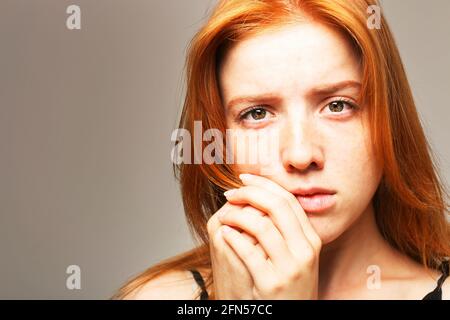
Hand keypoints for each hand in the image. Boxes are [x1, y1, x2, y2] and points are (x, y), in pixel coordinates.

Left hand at [219, 173, 321, 298]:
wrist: (290, 316)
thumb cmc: (287, 283)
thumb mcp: (296, 255)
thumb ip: (286, 229)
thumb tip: (262, 195)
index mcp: (311, 239)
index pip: (288, 200)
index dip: (265, 185)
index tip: (245, 178)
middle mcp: (305, 251)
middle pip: (277, 206)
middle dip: (250, 193)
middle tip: (231, 192)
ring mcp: (290, 268)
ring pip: (260, 225)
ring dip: (237, 214)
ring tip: (225, 215)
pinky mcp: (271, 283)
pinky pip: (247, 252)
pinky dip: (233, 237)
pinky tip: (225, 233)